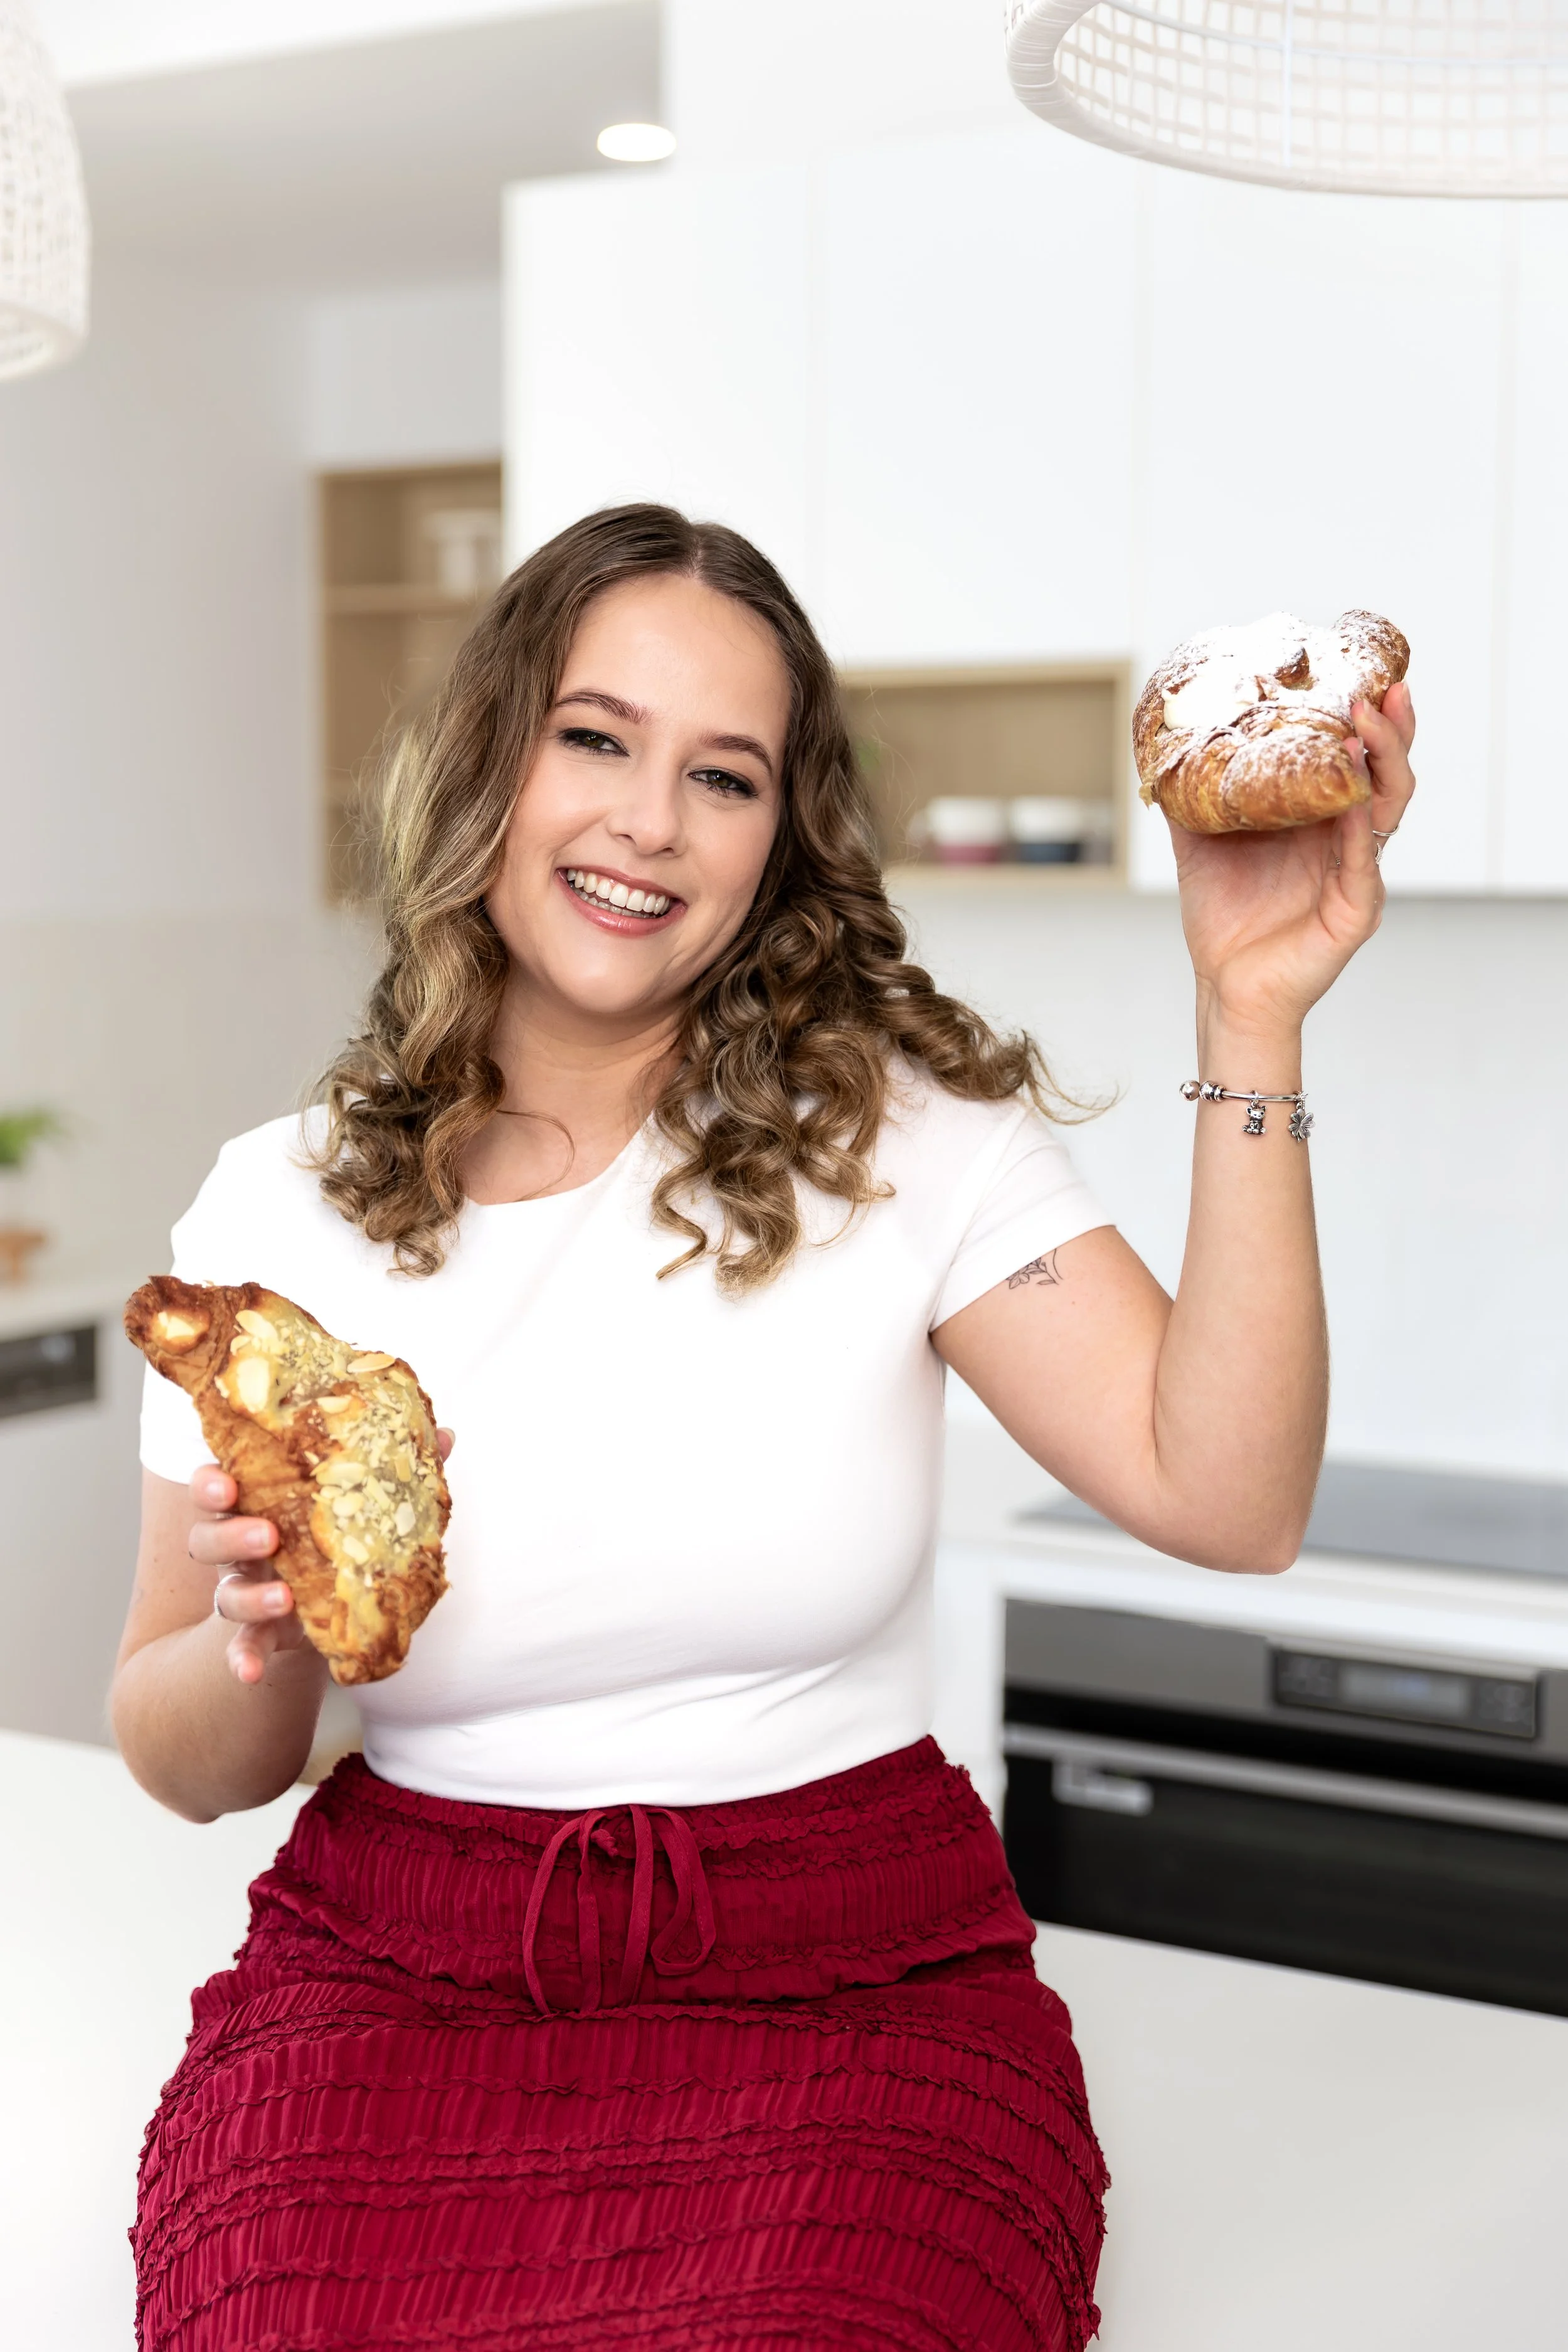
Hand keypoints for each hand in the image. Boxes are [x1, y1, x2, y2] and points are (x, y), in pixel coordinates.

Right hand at [194, 1429, 454, 1685]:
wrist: (333, 1602)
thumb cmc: (340, 1534)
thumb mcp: (363, 1502)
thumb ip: (394, 1468)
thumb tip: (446, 1434)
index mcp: (260, 1501)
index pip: (217, 1484)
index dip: (211, 1483)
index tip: (226, 1484)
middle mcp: (243, 1544)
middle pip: (209, 1535)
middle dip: (232, 1535)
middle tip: (269, 1536)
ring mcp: (248, 1588)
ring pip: (226, 1591)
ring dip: (249, 1596)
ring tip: (283, 1598)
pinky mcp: (261, 1630)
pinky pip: (242, 1645)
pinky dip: (242, 1658)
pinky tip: (250, 1673)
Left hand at [1168, 682, 1416, 1042]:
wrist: (1224, 986)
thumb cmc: (1224, 917)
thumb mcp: (1202, 842)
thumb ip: (1194, 797)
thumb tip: (1164, 746)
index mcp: (1322, 818)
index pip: (1358, 758)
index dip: (1369, 718)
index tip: (1365, 674)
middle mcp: (1350, 839)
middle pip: (1388, 772)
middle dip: (1390, 728)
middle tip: (1379, 689)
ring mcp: (1358, 873)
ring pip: (1389, 807)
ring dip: (1381, 764)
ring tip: (1363, 727)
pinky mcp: (1356, 911)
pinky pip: (1363, 863)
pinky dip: (1359, 829)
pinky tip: (1352, 800)